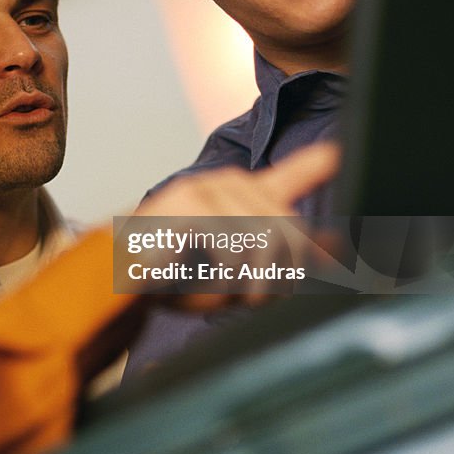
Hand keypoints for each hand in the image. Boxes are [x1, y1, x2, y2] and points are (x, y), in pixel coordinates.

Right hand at [123, 142, 340, 308]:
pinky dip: (225, 280)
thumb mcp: (238, 277)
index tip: (339, 153)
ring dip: (250, 284)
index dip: (317, 166)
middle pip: (292, 230)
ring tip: (219, 295)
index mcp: (241, 199)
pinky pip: (237, 248)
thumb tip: (336, 249)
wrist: (114, 279)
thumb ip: (286, 262)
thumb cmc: (172, 278)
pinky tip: (198, 283)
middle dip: (279, 278)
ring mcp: (211, 188)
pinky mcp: (193, 202)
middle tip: (249, 300)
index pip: (291, 175)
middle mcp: (231, 185)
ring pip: (269, 241)